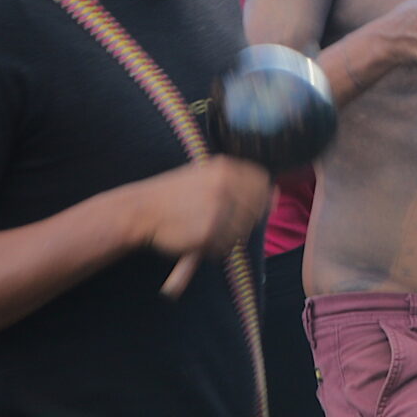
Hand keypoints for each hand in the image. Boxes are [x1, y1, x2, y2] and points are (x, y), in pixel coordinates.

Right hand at [132, 156, 273, 296]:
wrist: (141, 210)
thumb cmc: (174, 194)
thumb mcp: (205, 174)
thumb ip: (238, 180)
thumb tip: (275, 191)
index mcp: (225, 169)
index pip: (263, 181)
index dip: (261, 194)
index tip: (248, 203)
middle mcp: (224, 187)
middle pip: (257, 209)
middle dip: (244, 218)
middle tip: (218, 219)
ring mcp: (217, 210)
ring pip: (243, 231)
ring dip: (229, 235)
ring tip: (204, 227)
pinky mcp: (208, 234)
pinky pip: (226, 247)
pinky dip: (216, 248)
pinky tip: (198, 238)